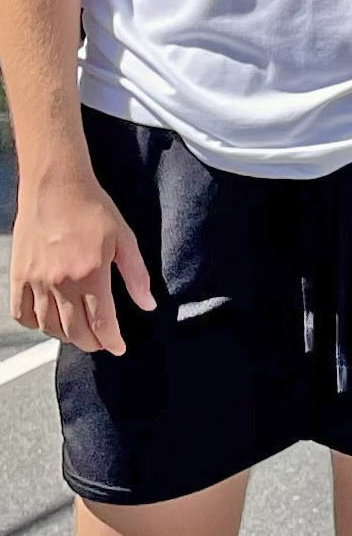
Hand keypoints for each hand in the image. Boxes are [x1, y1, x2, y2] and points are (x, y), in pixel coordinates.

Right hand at [9, 169, 152, 355]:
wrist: (55, 187)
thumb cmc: (93, 210)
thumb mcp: (125, 240)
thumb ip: (137, 276)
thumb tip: (148, 304)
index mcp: (91, 275)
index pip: (101, 323)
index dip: (111, 341)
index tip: (118, 347)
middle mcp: (61, 282)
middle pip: (74, 330)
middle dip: (91, 342)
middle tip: (101, 342)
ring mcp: (36, 280)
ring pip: (48, 326)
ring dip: (65, 336)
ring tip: (79, 333)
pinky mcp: (19, 275)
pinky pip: (21, 313)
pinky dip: (35, 324)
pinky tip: (48, 322)